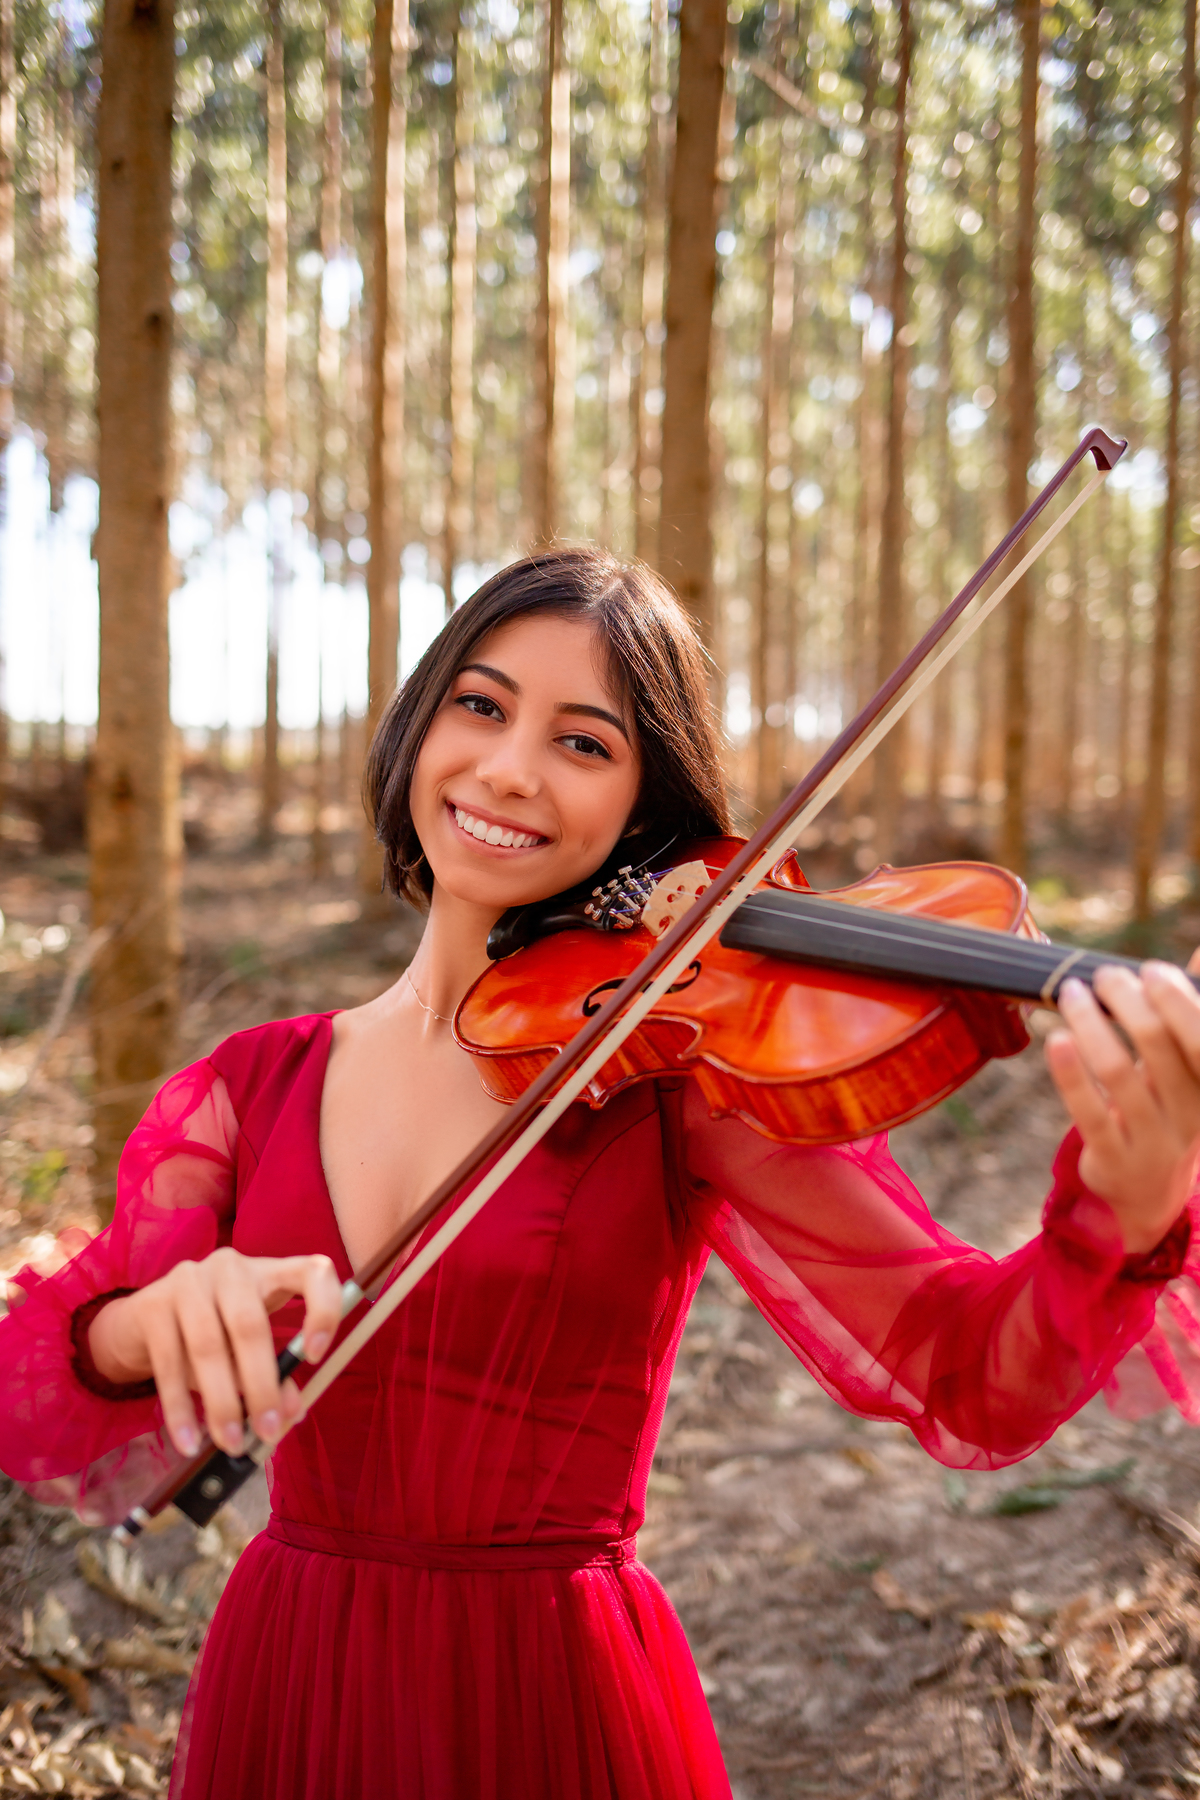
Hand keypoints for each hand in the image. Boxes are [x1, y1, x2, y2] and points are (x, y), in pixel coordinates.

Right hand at [87, 1249, 342, 1459]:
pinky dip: (181, 1408)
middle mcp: (231, 1268)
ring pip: (208, 1346)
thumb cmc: (212, 1331)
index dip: (323, 1311)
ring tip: (231, 1442)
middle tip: (268, 1431)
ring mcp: (188, 1281)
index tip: (314, 1357)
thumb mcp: (247, 1348)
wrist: (143, 1319)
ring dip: (222, 1402)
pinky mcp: (152, 1305)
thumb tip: (292, 1411)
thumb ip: (275, 1374)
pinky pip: (170, 1364)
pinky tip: (188, 1440)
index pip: (313, 1273)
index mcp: (270, 1271)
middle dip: (261, 1384)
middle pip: (250, 1324)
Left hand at [1045, 954, 1199, 1253]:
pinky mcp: (1112, 1159)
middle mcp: (1188, 1114)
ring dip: (1090, 1022)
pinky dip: (1069, 1070)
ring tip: (1070, 993)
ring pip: (1117, 1070)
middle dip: (1128, 1000)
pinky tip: (1056, 1038)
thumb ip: (1191, 1016)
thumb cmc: (1162, 1110)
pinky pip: (1088, 1110)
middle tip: (1103, 976)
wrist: (1145, 1194)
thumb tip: (1199, 954)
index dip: (1177, 997)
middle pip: (1159, 1043)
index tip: (1148, 970)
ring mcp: (1150, 1140)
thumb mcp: (1185, 1070)